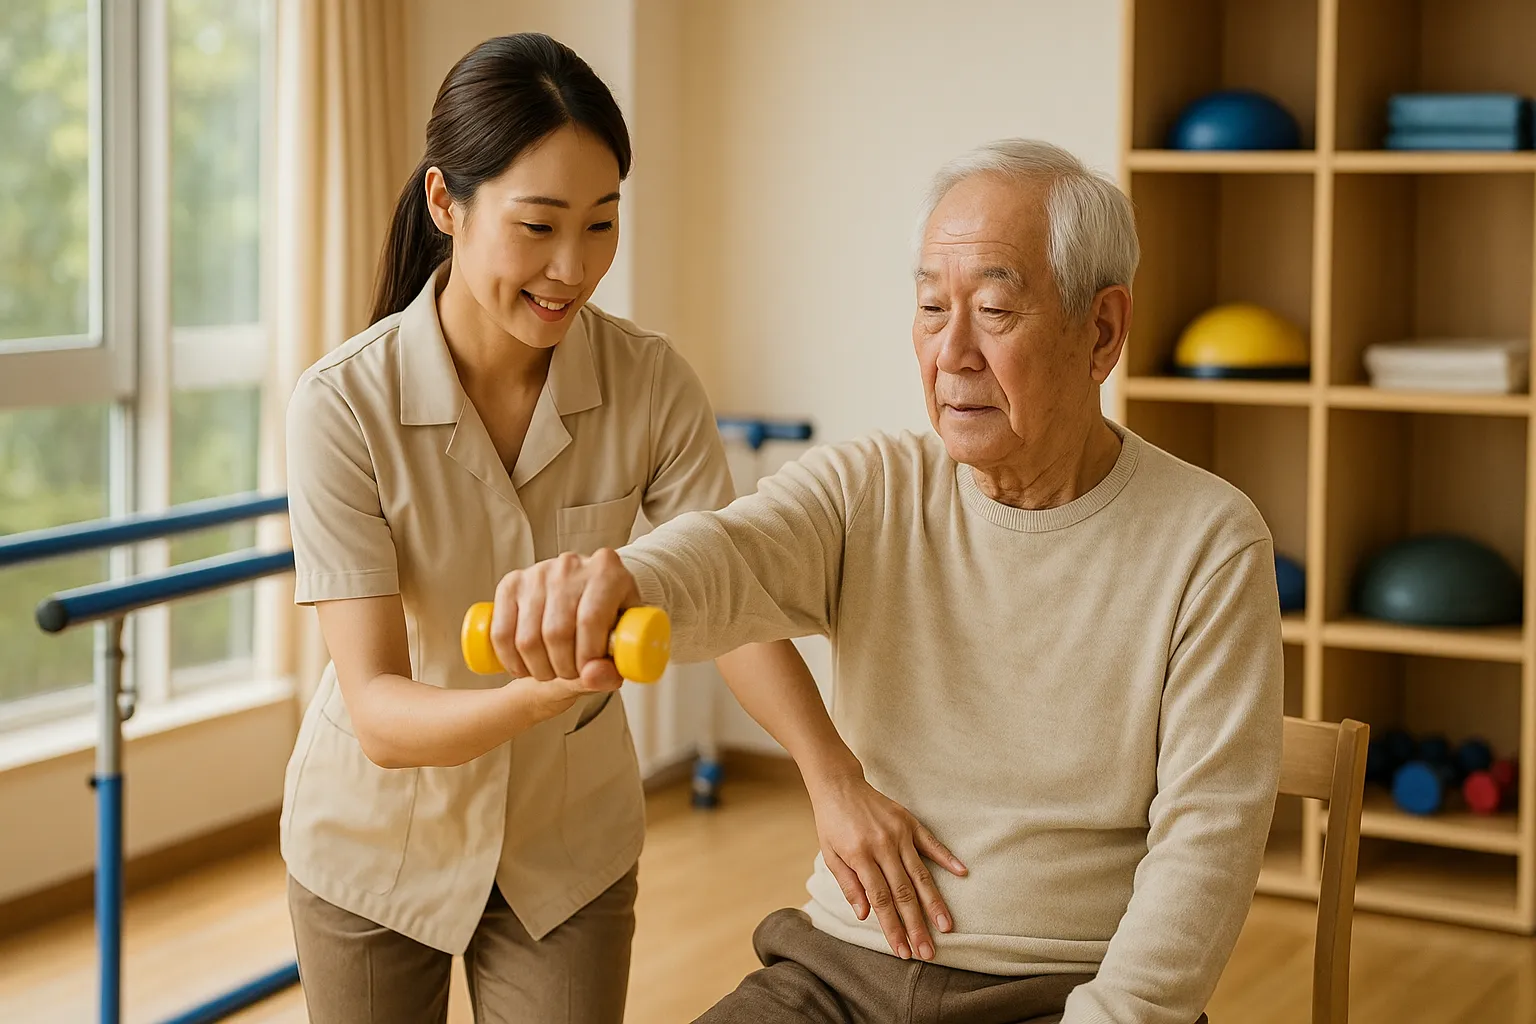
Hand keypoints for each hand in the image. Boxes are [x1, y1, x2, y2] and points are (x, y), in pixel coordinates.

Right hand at [490, 549, 641, 692]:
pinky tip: (524, 668)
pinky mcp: (511, 584)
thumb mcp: (623, 639)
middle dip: (562, 667)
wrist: (587, 591)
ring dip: (538, 668)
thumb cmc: (609, 617)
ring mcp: (537, 573)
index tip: (588, 674)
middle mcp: (570, 566)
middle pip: (557, 632)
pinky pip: (502, 632)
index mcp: (606, 571)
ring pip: (528, 638)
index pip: (590, 620)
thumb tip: (593, 676)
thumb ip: (616, 663)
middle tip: (569, 676)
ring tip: (551, 673)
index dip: (587, 657)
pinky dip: (511, 659)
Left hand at [806, 769, 966, 960]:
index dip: (892, 927)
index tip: (903, 951)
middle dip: (916, 925)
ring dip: (934, 903)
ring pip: (920, 874)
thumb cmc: (832, 824)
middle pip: (903, 892)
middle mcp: (883, 845)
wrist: (839, 786)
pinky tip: (962, 873)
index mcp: (860, 855)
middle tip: (927, 951)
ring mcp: (899, 833)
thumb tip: (864, 915)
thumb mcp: (830, 855)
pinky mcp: (909, 822)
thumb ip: (848, 885)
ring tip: (946, 926)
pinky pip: (931, 843)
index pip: (880, 900)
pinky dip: (947, 857)